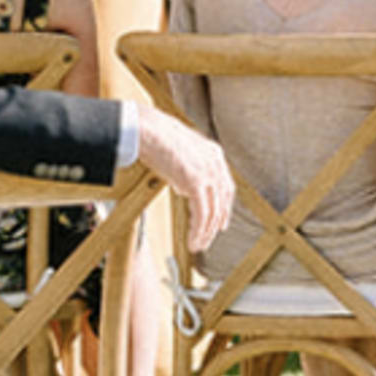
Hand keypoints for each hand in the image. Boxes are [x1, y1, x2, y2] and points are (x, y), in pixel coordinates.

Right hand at [138, 108, 236, 251]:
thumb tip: (185, 188)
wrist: (149, 130)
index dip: (224, 208)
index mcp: (215, 154)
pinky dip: (198, 231)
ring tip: (197, 245)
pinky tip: (192, 240)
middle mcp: (216, 163)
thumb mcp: (181, 153)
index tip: (220, 223)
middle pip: (222, 202)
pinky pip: (202, 214)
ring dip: (205, 233)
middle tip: (206, 240)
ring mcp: (208, 172)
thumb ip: (188, 170)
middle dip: (215, 225)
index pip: (227, 187)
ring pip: (213, 212)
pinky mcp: (196, 182)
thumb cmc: (158, 139)